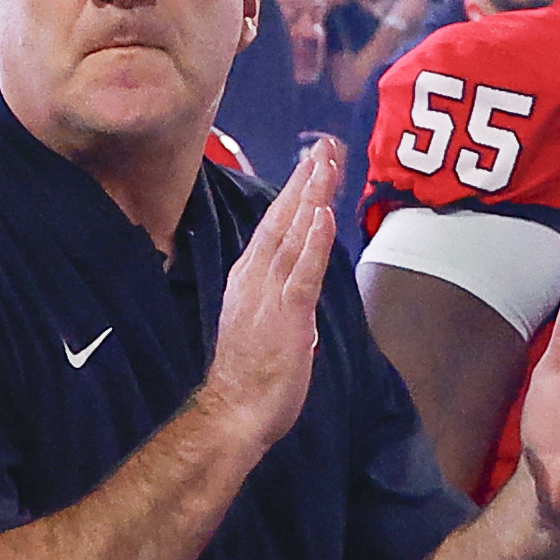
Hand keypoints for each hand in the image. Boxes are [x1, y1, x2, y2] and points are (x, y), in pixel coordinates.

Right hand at [192, 140, 341, 457]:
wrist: (233, 413)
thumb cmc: (248, 377)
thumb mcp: (261, 323)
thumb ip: (276, 296)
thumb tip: (294, 283)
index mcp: (249, 278)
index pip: (275, 225)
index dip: (295, 191)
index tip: (313, 161)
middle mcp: (256, 278)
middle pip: (284, 219)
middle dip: (306, 180)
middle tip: (325, 146)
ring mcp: (271, 295)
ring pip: (294, 236)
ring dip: (312, 198)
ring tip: (327, 164)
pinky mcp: (288, 317)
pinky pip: (303, 273)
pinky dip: (313, 243)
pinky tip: (322, 215)